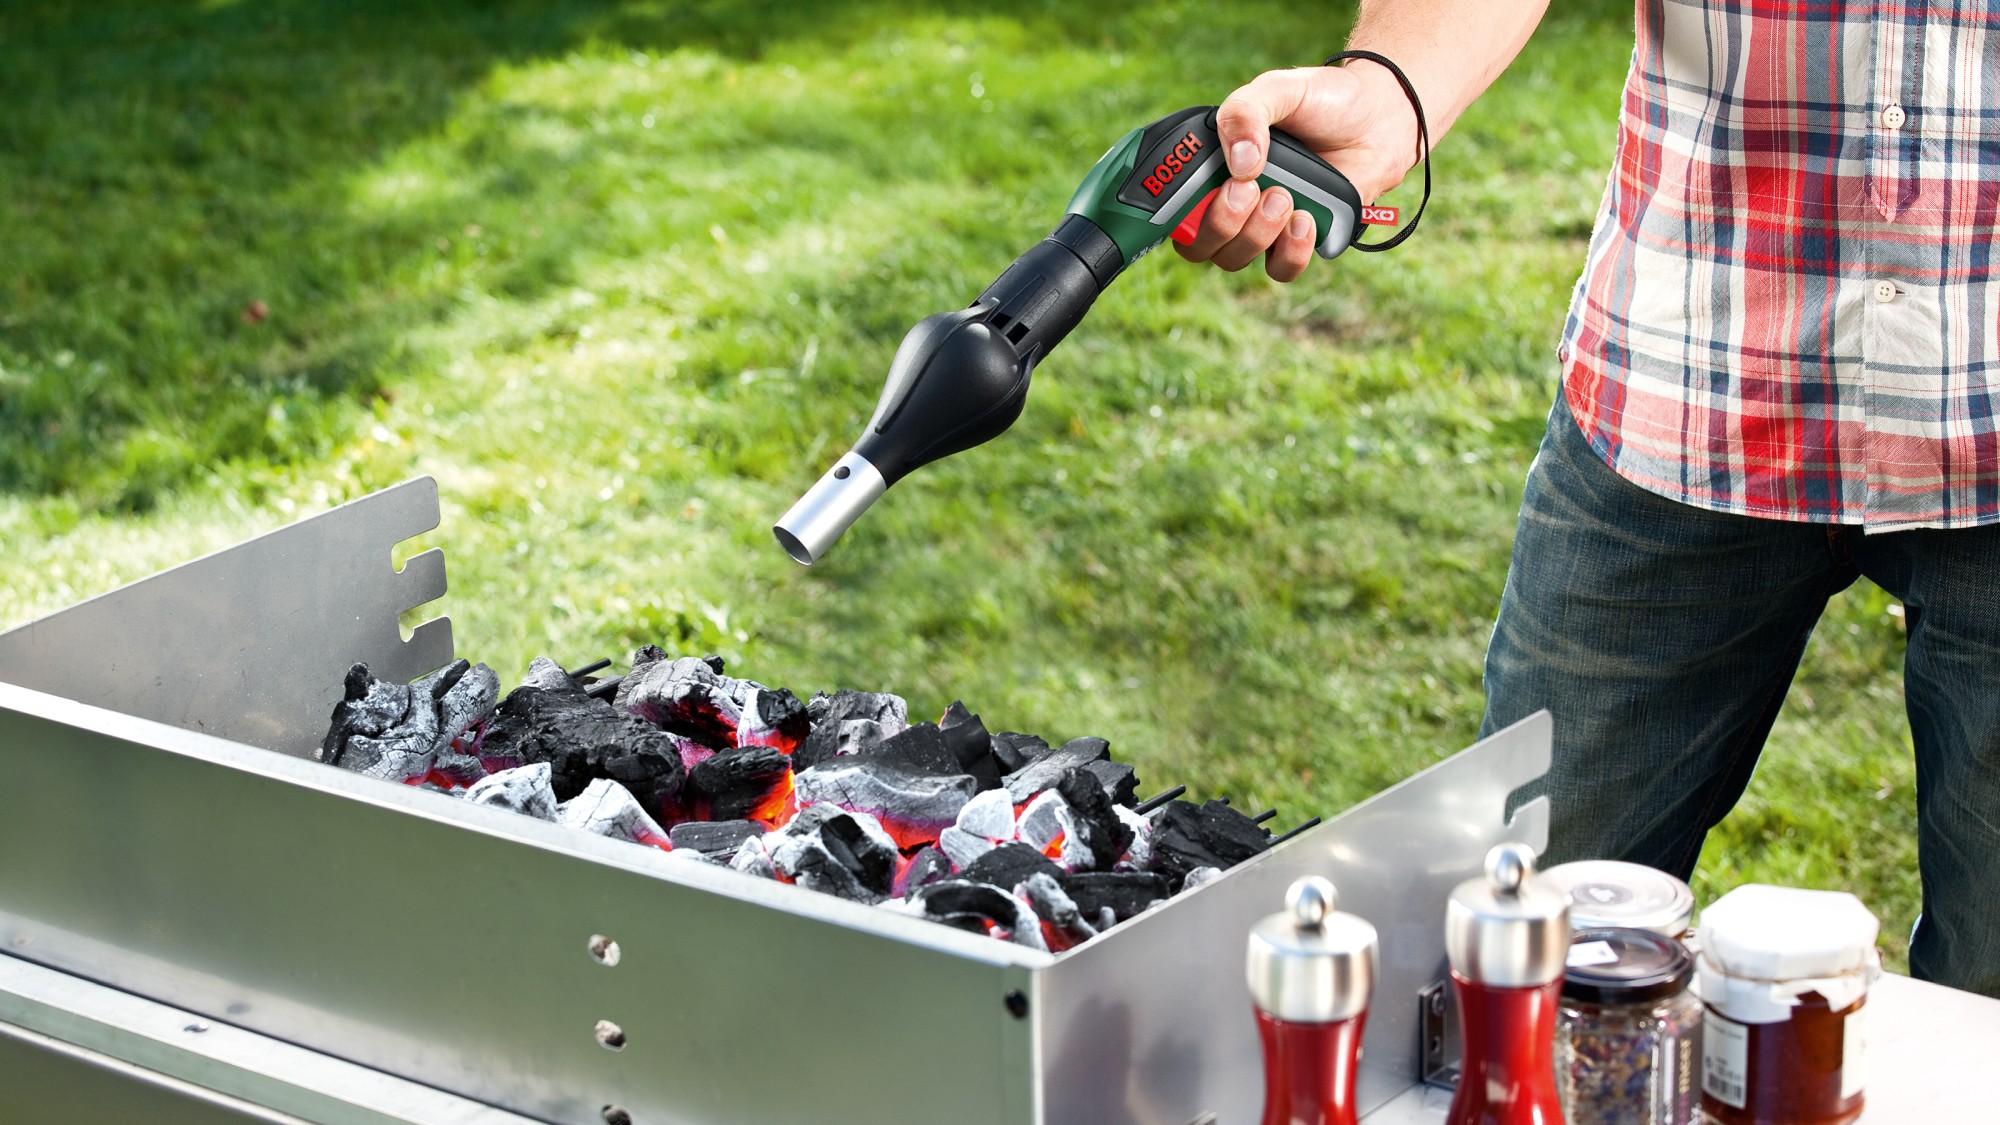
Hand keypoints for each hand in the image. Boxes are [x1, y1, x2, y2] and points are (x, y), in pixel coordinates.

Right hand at [1175, 62, 1418, 281]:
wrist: (1381, 116)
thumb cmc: (1324, 99)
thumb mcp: (1279, 89)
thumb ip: (1246, 113)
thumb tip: (1238, 164)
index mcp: (1213, 167)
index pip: (1171, 206)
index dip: (1172, 214)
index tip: (1198, 194)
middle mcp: (1231, 200)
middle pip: (1198, 245)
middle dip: (1219, 224)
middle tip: (1249, 189)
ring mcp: (1263, 224)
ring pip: (1235, 259)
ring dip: (1256, 234)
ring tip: (1286, 196)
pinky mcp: (1298, 240)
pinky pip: (1280, 269)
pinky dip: (1290, 252)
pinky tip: (1306, 220)